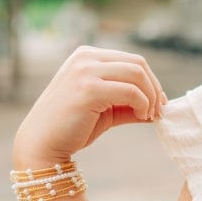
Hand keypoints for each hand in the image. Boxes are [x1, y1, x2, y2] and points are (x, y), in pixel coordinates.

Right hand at [13, 46, 166, 167]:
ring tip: (148, 116)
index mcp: (87, 56)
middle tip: (158, 111)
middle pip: (138, 63)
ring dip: (150, 97)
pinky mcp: (88, 88)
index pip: (132, 60)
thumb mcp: (106, 109)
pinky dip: (142, 104)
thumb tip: (160, 105)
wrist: (42, 144)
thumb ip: (129, 103)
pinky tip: (141, 117)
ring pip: (137, 74)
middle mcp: (85, 58)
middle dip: (154, 88)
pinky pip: (130, 91)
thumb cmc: (72, 127)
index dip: (151, 81)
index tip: (158, 103)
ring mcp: (85, 71)